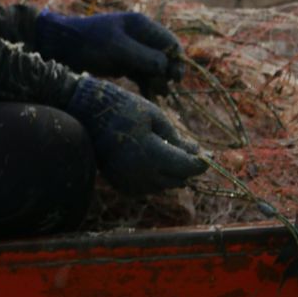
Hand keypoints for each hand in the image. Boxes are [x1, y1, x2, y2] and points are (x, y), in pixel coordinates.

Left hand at [35, 10, 185, 92]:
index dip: (176, 59)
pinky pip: (142, 75)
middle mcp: (140, 36)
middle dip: (166, 73)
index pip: (169, 42)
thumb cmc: (89, 42)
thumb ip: (143, 56)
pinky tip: (150, 98)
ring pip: (154, 69)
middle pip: (164, 57)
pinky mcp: (124, 64)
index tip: (175, 78)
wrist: (62, 47)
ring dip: (157, 82)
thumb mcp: (117, 47)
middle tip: (163, 90)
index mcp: (141, 25)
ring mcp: (132, 51)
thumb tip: (166, 67)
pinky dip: (147, 86)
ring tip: (157, 96)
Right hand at [65, 77, 206, 194]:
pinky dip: (154, 177)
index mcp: (152, 154)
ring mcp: (130, 182)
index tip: (209, 156)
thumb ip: (176, 138)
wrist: (88, 113)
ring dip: (170, 172)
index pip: (187, 168)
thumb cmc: (124, 108)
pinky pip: (148, 187)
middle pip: (178, 180)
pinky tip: (149, 159)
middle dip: (185, 166)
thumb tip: (197, 152)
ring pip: (163, 185)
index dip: (200, 163)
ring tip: (165, 150)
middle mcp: (142, 174)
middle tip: (187, 149)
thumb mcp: (155, 116)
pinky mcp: (122, 185)